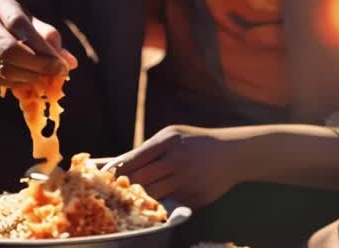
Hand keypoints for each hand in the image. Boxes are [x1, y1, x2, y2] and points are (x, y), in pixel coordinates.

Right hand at [0, 0, 76, 86]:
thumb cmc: (4, 21)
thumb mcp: (25, 20)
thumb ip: (48, 37)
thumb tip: (71, 63)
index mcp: (2, 7)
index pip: (21, 26)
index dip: (43, 48)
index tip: (62, 65)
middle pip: (9, 49)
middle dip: (37, 66)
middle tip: (55, 75)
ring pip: (2, 67)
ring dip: (28, 78)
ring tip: (43, 80)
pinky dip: (14, 83)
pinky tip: (26, 82)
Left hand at [103, 126, 246, 207]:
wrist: (233, 154)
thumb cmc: (196, 142)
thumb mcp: (172, 135)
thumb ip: (147, 149)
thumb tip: (116, 166)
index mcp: (169, 142)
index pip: (132, 162)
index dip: (115, 173)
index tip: (105, 179)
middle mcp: (177, 161)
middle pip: (139, 181)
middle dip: (125, 187)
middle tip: (114, 192)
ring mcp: (187, 181)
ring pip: (151, 196)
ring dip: (140, 198)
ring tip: (132, 197)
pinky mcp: (194, 198)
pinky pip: (168, 204)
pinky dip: (159, 204)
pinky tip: (155, 201)